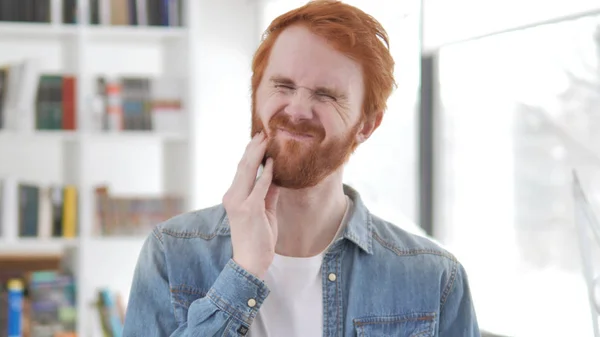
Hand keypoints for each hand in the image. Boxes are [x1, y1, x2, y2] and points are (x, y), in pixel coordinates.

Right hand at [222, 131, 279, 278]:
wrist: (250, 262)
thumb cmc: (258, 239)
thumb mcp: (265, 211)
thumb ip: (268, 193)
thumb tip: (275, 175)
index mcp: (234, 196)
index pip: (242, 170)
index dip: (250, 153)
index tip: (259, 140)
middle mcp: (232, 197)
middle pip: (243, 166)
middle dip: (254, 148)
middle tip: (263, 132)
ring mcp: (239, 203)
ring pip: (248, 172)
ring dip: (258, 154)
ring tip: (266, 139)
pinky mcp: (249, 210)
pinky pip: (260, 187)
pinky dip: (266, 174)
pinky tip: (273, 162)